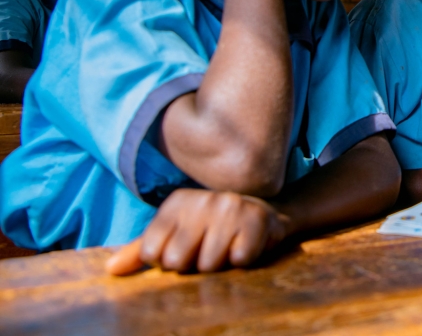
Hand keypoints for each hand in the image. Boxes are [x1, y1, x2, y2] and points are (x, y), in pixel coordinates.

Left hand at [105, 188, 288, 275]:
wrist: (262, 210)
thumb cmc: (210, 226)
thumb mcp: (175, 232)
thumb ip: (142, 250)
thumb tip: (110, 269)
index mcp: (177, 203)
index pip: (153, 252)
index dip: (168, 260)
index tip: (184, 248)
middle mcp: (202, 200)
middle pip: (177, 260)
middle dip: (193, 264)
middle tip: (207, 249)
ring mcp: (231, 208)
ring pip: (209, 264)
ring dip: (219, 263)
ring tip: (227, 246)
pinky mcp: (256, 220)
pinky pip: (239, 260)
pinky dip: (243, 259)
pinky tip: (245, 243)